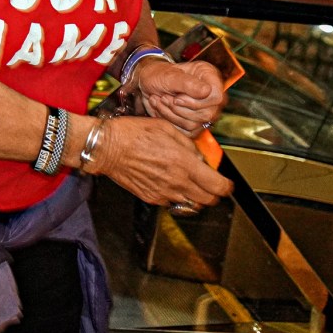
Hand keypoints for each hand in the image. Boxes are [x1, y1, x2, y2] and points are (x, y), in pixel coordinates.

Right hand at [84, 114, 231, 208]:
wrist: (106, 148)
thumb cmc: (131, 133)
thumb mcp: (164, 127)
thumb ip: (187, 144)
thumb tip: (198, 156)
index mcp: (183, 163)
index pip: (218, 186)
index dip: (227, 186)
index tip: (226, 183)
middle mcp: (177, 182)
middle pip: (208, 200)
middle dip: (213, 192)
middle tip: (208, 181)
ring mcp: (164, 193)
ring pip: (192, 204)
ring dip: (195, 195)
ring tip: (187, 180)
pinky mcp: (152, 198)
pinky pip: (172, 202)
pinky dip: (175, 195)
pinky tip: (167, 181)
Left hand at [131, 59, 225, 136]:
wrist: (146, 83)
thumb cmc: (158, 74)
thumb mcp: (169, 75)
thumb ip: (187, 83)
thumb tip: (207, 91)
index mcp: (208, 76)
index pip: (216, 97)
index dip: (196, 102)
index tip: (177, 97)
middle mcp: (210, 94)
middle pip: (207, 114)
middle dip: (180, 108)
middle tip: (164, 98)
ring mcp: (204, 109)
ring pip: (196, 124)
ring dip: (172, 114)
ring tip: (160, 101)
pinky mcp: (195, 122)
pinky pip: (188, 131)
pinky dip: (170, 121)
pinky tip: (161, 108)